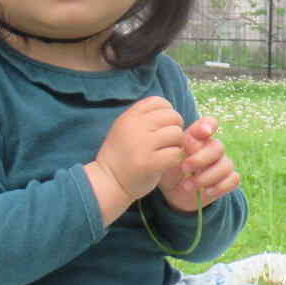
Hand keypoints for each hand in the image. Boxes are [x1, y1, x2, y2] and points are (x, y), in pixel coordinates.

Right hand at [87, 96, 184, 215]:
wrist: (108, 182)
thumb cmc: (122, 156)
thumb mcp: (125, 129)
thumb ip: (144, 118)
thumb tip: (170, 110)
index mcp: (129, 116)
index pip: (160, 102)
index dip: (167, 112)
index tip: (163, 126)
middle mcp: (135, 126)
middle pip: (173, 116)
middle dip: (175, 128)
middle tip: (168, 142)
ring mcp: (142, 144)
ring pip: (177, 134)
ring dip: (177, 144)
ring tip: (167, 151)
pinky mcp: (150, 162)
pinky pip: (176, 153)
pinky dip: (176, 159)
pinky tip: (166, 163)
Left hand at [158, 116, 241, 212]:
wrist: (174, 193)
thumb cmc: (171, 170)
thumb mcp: (169, 158)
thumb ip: (180, 147)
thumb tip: (190, 138)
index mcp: (198, 138)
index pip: (210, 123)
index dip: (209, 125)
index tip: (204, 132)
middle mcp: (213, 148)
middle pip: (218, 147)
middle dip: (201, 159)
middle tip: (184, 168)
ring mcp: (223, 163)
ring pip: (226, 165)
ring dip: (206, 177)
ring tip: (187, 186)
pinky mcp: (228, 179)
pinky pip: (233, 179)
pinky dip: (219, 187)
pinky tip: (206, 191)